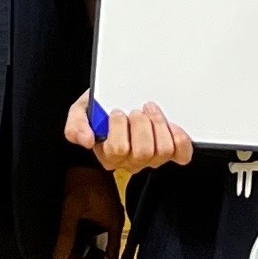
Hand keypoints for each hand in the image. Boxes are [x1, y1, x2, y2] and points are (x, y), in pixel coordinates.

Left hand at [55, 149, 122, 258]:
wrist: (83, 154)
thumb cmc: (81, 178)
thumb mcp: (72, 206)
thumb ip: (67, 234)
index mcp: (113, 225)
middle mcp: (111, 225)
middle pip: (99, 255)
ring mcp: (104, 219)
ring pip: (92, 245)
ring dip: (77, 251)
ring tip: (60, 252)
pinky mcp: (96, 213)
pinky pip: (88, 234)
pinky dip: (77, 240)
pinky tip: (64, 241)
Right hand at [65, 90, 194, 176]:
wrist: (119, 98)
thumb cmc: (102, 107)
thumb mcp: (81, 110)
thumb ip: (76, 125)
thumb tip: (85, 140)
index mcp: (108, 154)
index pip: (117, 150)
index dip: (119, 127)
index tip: (117, 110)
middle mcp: (131, 160)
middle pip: (142, 152)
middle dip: (141, 124)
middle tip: (136, 110)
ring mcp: (152, 158)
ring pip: (162, 151)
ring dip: (159, 125)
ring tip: (151, 110)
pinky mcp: (171, 152)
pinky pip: (181, 154)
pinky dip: (180, 139)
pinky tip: (171, 125)